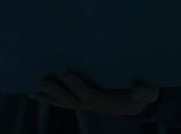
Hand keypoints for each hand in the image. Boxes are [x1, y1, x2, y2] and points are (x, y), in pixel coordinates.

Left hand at [29, 73, 158, 115]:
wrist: (139, 101)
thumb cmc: (143, 93)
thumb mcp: (148, 93)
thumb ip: (145, 93)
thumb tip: (142, 90)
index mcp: (108, 103)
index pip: (91, 96)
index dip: (79, 87)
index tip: (68, 74)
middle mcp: (94, 106)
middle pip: (72, 102)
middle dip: (58, 93)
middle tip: (44, 82)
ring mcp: (87, 104)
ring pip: (65, 103)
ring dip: (49, 98)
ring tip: (32, 90)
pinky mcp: (83, 100)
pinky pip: (65, 101)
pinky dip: (51, 97)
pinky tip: (38, 92)